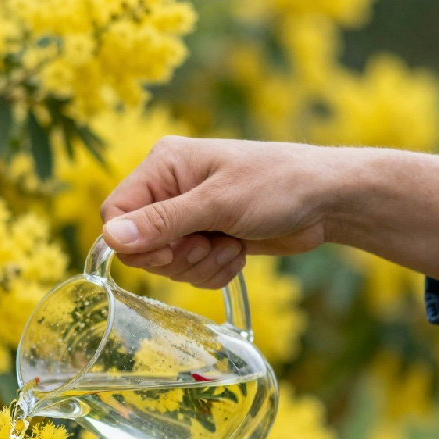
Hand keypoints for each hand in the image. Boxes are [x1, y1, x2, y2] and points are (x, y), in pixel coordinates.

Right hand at [99, 138, 438, 285]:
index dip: (136, 241)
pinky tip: (238, 252)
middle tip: (209, 244)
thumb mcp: (218, 204)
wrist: (328, 201)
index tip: (171, 248)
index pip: (116, 213)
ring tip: (231, 245)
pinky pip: (189, 272)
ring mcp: (188, 215)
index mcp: (163, 166)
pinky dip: (214, 270)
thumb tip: (110, 238)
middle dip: (176, 256)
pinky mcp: (206, 238)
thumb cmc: (277, 185)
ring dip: (200, 265)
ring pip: (166, 263)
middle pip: (139, 244)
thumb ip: (162, 222)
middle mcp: (169, 189)